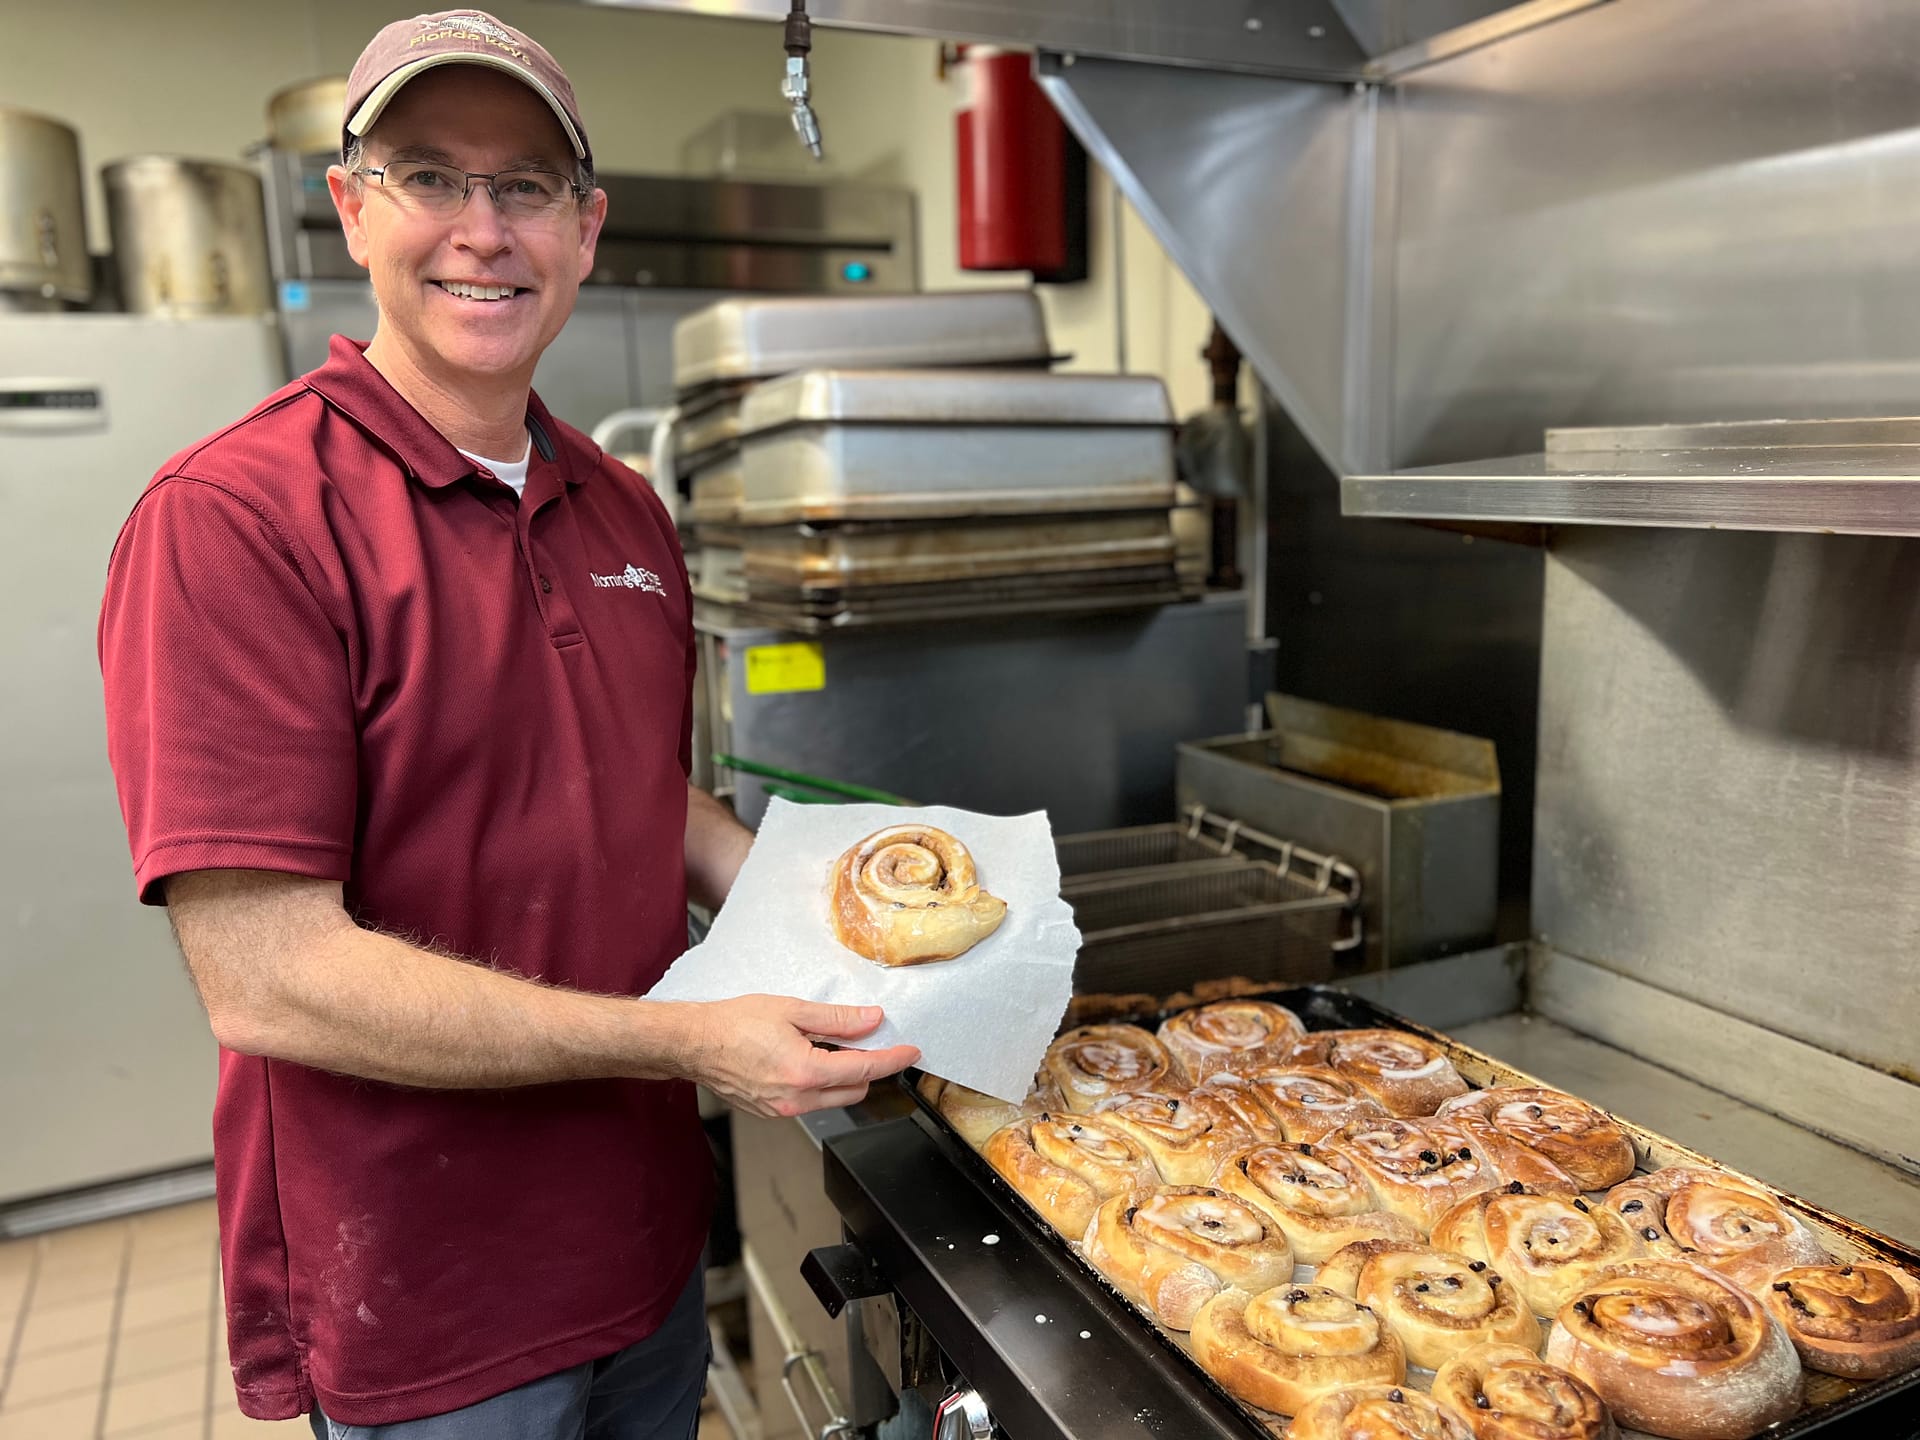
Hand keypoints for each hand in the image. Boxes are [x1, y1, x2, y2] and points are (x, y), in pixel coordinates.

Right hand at [680, 994, 920, 1117]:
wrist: (694, 1043)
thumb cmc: (734, 1024)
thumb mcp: (792, 1010)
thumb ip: (837, 1019)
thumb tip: (870, 1019)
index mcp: (806, 1072)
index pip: (865, 1070)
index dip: (892, 1059)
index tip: (910, 1052)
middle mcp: (797, 1099)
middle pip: (855, 1090)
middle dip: (867, 1068)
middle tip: (866, 1040)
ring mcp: (784, 1110)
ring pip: (834, 1098)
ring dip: (843, 1077)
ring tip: (831, 1047)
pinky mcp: (772, 1112)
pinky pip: (811, 1101)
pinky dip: (820, 1083)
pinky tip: (808, 1059)